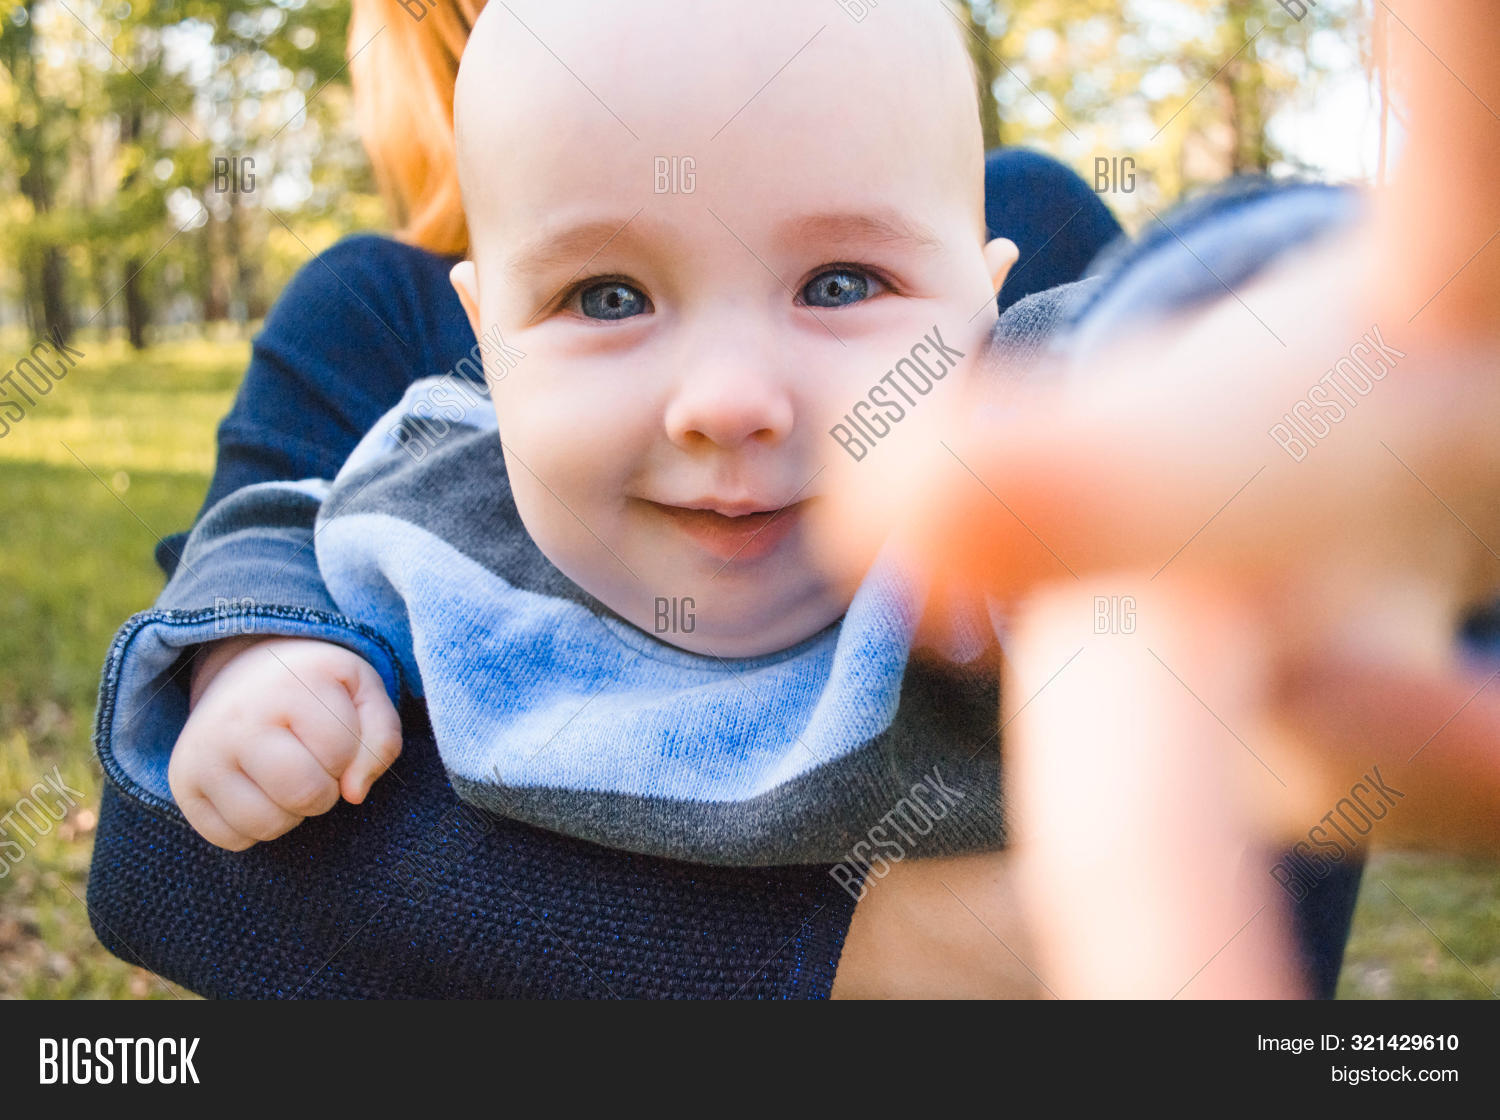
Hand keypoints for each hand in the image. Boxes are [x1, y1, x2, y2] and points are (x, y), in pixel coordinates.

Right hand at [168, 636, 402, 850]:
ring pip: (268, 824)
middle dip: (324, 790)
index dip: (349, 755)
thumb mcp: (363, 693)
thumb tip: (354, 795)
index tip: (334, 734)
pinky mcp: (182, 783)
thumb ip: (382, 740)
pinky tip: (259, 791)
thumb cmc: (317, 687)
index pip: (340, 754)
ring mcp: (202, 751)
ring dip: (292, 813)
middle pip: (304, 794)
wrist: (247, 668)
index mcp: (288, 685)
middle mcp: (237, 717)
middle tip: (314, 766)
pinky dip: (256, 828)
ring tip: (287, 777)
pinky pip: (232, 839)